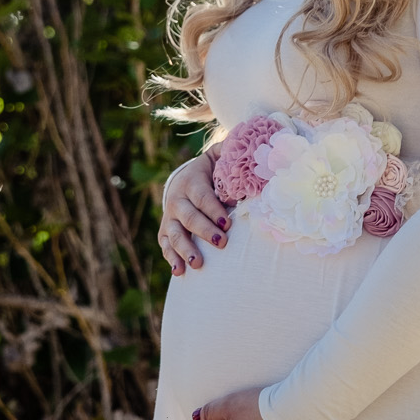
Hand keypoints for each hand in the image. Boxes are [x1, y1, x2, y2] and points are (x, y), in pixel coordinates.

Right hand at [157, 147, 228, 274]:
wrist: (186, 179)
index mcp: (191, 181)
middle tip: (221, 242)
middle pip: (188, 217)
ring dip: (185, 249)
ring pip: (174, 234)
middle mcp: (177, 199)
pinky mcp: (166, 231)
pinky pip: (166, 246)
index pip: (202, 196)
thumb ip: (232, 152)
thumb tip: (253, 147)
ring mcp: (170, 217)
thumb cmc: (212, 171)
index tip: (227, 223)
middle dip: (204, 230)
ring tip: (198, 263)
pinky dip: (171, 259)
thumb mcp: (220, 157)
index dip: (213, 210)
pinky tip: (179, 272)